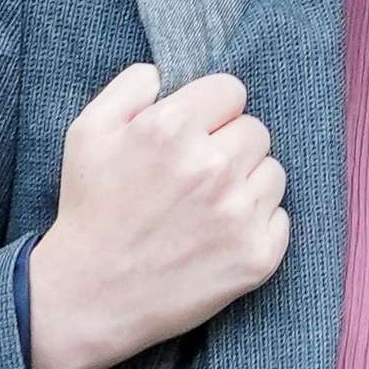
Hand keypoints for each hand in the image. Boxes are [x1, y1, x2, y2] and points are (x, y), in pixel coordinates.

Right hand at [26, 64, 288, 368]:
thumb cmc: (90, 209)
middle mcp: (212, 166)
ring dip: (247, 183)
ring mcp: (238, 214)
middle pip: (256, 130)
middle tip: (195, 177)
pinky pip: (281, 217)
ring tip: (206, 208)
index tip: (192, 135)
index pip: (231, 90)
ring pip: (273, 171)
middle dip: (229, 146)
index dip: (210, 111)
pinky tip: (219, 236)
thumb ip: (131, 87)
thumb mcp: (88, 132)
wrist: (88, 297)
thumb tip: (167, 71)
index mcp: (172, 128)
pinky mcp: (256, 256)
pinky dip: (257, 225)